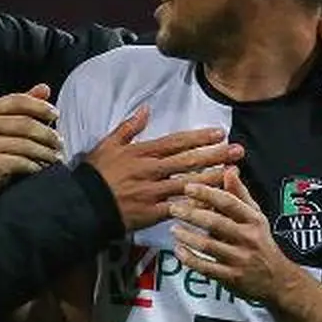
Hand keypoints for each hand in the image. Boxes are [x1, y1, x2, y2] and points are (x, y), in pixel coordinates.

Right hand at [0, 83, 62, 206]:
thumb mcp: (5, 125)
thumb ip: (24, 107)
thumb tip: (45, 89)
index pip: (19, 100)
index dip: (40, 106)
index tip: (56, 114)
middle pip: (25, 124)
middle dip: (48, 134)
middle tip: (60, 143)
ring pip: (26, 144)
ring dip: (46, 153)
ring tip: (56, 158)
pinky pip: (20, 162)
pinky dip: (35, 166)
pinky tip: (41, 169)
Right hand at [84, 106, 243, 230]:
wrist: (83, 204)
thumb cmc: (95, 173)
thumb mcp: (108, 144)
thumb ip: (129, 127)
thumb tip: (146, 109)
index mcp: (142, 153)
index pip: (176, 142)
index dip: (199, 137)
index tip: (219, 133)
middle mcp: (152, 171)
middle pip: (189, 161)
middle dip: (215, 155)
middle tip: (237, 150)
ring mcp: (154, 192)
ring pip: (189, 183)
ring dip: (213, 178)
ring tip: (233, 173)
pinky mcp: (153, 213)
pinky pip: (179, 208)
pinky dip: (196, 205)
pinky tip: (214, 203)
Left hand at [168, 167, 304, 303]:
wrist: (278, 280)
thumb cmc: (261, 243)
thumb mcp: (256, 216)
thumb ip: (240, 193)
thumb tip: (229, 170)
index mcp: (253, 219)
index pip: (229, 202)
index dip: (206, 193)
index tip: (188, 187)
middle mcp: (248, 238)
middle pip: (216, 222)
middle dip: (191, 214)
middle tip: (174, 207)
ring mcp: (240, 259)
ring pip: (209, 246)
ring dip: (188, 236)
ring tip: (174, 228)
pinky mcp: (231, 277)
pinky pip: (206, 267)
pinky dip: (190, 259)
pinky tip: (179, 250)